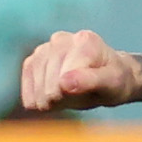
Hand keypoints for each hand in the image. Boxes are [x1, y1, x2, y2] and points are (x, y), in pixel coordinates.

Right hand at [21, 29, 140, 113]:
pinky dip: (37, 99)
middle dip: (63, 98)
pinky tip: (52, 99)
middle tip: (81, 94)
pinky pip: (27, 88)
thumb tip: (63, 83)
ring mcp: (45, 48)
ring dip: (51, 101)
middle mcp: (61, 39)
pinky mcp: (33, 60)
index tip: (91, 92)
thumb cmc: (114, 81)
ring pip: (37, 89)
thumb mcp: (112, 84)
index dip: (74, 95)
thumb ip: (90, 81)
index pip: (65, 78)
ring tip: (70, 94)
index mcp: (84, 41)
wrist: (108, 77)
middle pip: (49, 86)